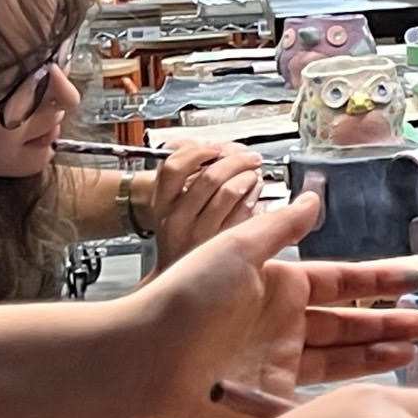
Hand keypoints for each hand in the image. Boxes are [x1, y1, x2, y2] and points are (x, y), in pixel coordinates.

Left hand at [125, 194, 417, 417]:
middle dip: (389, 322)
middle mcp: (283, 323)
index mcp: (278, 285)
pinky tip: (380, 389)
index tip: (415, 280)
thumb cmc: (188, 297)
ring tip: (414, 350)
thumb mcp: (236, 248)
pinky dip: (349, 392)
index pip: (341, 281)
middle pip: (348, 322)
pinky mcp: (270, 398)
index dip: (379, 282)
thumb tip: (314, 197)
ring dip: (378, 352)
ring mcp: (278, 361)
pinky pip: (317, 394)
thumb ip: (279, 227)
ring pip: (341, 357)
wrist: (143, 357)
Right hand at [147, 138, 265, 264]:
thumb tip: (222, 148)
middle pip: (210, 176)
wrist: (175, 270)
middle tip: (248, 156)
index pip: (174, 167)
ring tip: (252, 173)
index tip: (214, 148)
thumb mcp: (171, 199)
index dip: (198, 151)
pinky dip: (254, 194)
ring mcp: (201, 233)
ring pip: (230, 191)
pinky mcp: (223, 243)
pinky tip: (253, 191)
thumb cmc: (179, 229)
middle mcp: (178, 219)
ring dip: (248, 175)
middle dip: (236, 159)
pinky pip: (245, 211)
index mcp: (162, 203)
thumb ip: (190, 170)